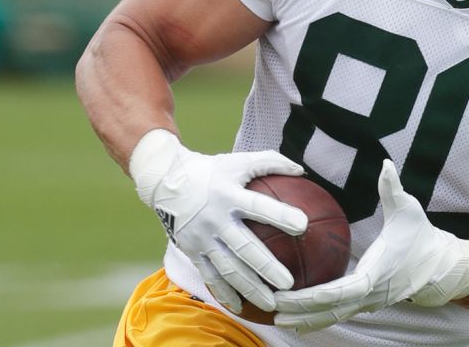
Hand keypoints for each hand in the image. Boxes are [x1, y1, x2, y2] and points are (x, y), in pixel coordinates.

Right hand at [129, 129, 307, 314]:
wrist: (165, 180)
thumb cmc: (211, 171)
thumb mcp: (238, 161)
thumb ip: (270, 162)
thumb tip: (301, 170)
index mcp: (229, 195)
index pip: (259, 206)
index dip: (280, 215)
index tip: (303, 225)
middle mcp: (215, 219)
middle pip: (244, 247)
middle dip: (266, 266)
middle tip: (289, 283)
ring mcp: (202, 238)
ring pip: (228, 268)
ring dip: (250, 287)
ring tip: (272, 303)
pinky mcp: (192, 251)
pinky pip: (210, 276)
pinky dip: (225, 293)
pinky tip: (242, 307)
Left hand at [273, 160, 468, 331]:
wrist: (440, 265)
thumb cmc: (421, 235)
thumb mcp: (409, 209)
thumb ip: (393, 188)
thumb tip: (386, 163)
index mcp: (375, 275)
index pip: (340, 291)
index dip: (313, 296)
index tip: (289, 294)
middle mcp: (370, 295)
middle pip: (330, 311)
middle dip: (300, 312)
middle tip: (271, 309)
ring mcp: (368, 302)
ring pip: (333, 317)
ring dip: (305, 320)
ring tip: (276, 319)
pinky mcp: (366, 302)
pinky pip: (338, 313)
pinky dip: (317, 317)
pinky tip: (296, 317)